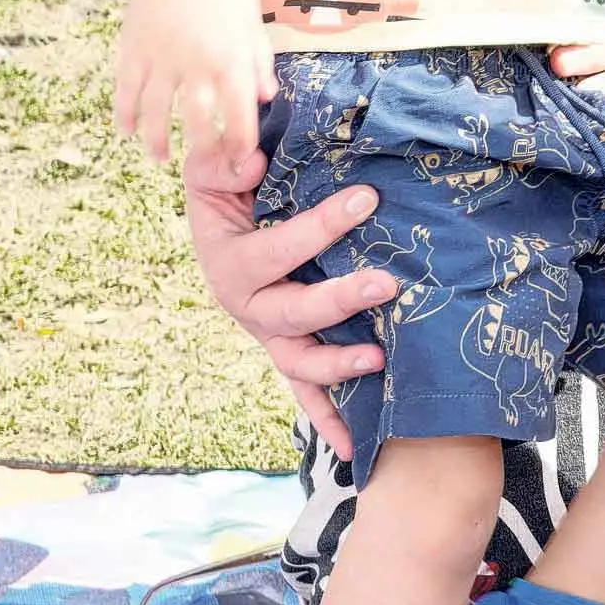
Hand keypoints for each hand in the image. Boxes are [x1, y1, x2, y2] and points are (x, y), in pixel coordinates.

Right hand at [112, 0, 270, 171]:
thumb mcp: (251, 22)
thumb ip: (259, 62)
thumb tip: (268, 97)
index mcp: (231, 60)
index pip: (239, 115)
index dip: (240, 143)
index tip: (240, 161)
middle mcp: (196, 66)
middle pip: (197, 122)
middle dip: (201, 149)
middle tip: (202, 165)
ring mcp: (161, 61)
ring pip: (156, 115)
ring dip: (157, 142)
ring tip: (160, 158)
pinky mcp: (133, 52)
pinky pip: (126, 93)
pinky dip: (124, 115)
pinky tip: (126, 131)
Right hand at [183, 142, 393, 461]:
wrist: (226, 214)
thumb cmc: (229, 182)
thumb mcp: (217, 163)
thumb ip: (224, 156)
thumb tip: (250, 160)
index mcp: (229, 261)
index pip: (273, 251)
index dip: (318, 229)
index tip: (367, 199)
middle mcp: (247, 305)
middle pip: (289, 314)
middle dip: (338, 301)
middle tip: (387, 283)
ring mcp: (269, 333)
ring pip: (297, 362)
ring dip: (335, 368)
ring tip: (378, 359)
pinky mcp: (289, 349)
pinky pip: (305, 392)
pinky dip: (328, 418)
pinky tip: (355, 448)